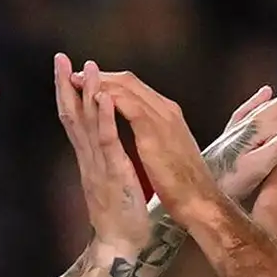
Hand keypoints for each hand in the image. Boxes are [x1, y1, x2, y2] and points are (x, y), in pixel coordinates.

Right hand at [55, 53, 157, 256]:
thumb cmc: (119, 217)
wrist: (121, 245)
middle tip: (60, 58)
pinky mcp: (113, 173)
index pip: (74, 120)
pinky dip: (104, 117)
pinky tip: (104, 97)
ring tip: (84, 67)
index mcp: (89, 159)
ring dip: (86, 93)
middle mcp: (88, 158)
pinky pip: (107, 141)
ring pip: (87, 124)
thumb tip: (101, 145)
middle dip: (66, 85)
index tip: (64, 69)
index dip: (68, 93)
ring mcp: (98, 165)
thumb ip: (102, 161)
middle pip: (72, 116)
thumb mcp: (108, 181)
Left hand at [93, 69, 226, 219]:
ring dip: (101, 82)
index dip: (109, 83)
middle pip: (129, 82)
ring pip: (128, 89)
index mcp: (166, 116)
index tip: (88, 83)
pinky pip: (132, 109)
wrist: (199, 202)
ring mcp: (162, 119)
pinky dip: (113, 100)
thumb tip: (141, 135)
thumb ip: (154, 138)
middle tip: (77, 74)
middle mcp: (165, 111)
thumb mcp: (165, 154)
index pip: (134, 88)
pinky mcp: (157, 134)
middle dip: (100, 77)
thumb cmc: (183, 184)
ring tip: (79, 78)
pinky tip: (96, 96)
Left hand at [208, 83, 276, 227]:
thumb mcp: (258, 168)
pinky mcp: (229, 137)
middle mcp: (248, 123)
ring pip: (271, 108)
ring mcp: (237, 128)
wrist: (191, 191)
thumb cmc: (224, 185)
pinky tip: (264, 93)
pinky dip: (260, 101)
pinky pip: (249, 111)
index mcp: (259, 127)